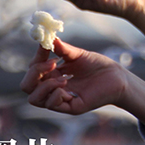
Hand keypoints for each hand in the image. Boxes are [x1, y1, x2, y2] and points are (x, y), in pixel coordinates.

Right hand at [21, 39, 144, 134]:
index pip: (32, 70)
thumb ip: (62, 48)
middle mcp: (53, 88)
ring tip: (64, 78)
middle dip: (34, 73)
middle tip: (52, 64)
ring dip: (45, 86)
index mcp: (53, 75)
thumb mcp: (78, 54)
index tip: (45, 46)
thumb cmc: (98, 66)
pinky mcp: (71, 107)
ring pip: (34, 99)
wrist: (118, 77)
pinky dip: (56, 94)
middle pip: (26, 87)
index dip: (36, 59)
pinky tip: (68, 85)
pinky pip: (52, 104)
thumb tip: (47, 37)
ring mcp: (61, 100)